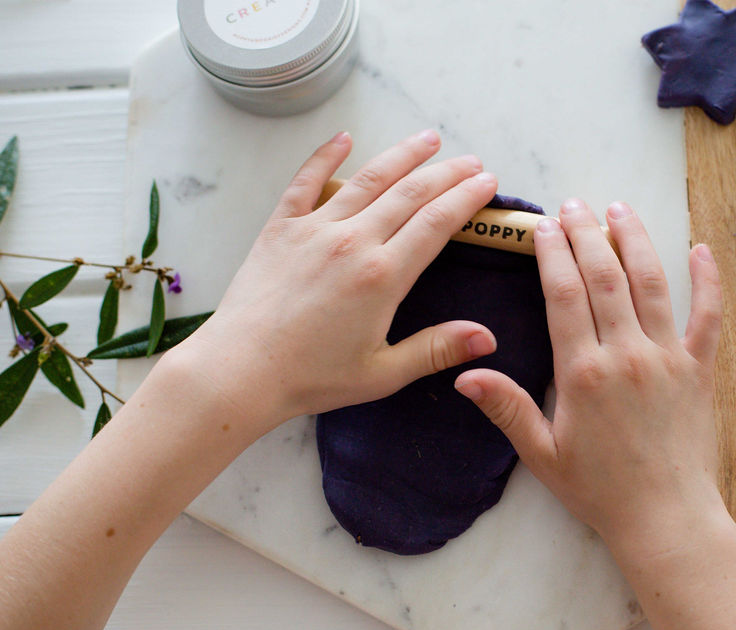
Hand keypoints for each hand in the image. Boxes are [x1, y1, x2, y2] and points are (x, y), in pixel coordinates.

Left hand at [177, 130, 499, 425]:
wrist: (240, 370)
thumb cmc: (311, 377)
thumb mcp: (383, 373)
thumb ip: (436, 350)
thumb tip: (487, 338)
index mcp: (383, 276)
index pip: (437, 222)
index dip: (466, 198)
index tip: (486, 182)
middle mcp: (352, 241)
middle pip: (410, 193)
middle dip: (446, 173)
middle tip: (470, 161)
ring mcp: (314, 229)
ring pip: (368, 179)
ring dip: (402, 155)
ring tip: (427, 139)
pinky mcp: (280, 228)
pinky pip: (306, 181)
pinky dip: (326, 156)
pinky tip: (344, 138)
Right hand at [455, 199, 725, 554]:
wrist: (665, 518)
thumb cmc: (599, 490)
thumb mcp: (542, 454)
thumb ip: (507, 407)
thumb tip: (464, 374)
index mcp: (584, 372)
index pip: (565, 294)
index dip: (553, 254)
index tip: (545, 227)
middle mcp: (627, 354)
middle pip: (605, 276)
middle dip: (587, 233)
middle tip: (574, 205)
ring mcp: (668, 358)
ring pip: (652, 283)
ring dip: (635, 240)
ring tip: (619, 210)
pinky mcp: (700, 369)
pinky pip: (708, 315)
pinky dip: (708, 280)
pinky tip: (700, 249)